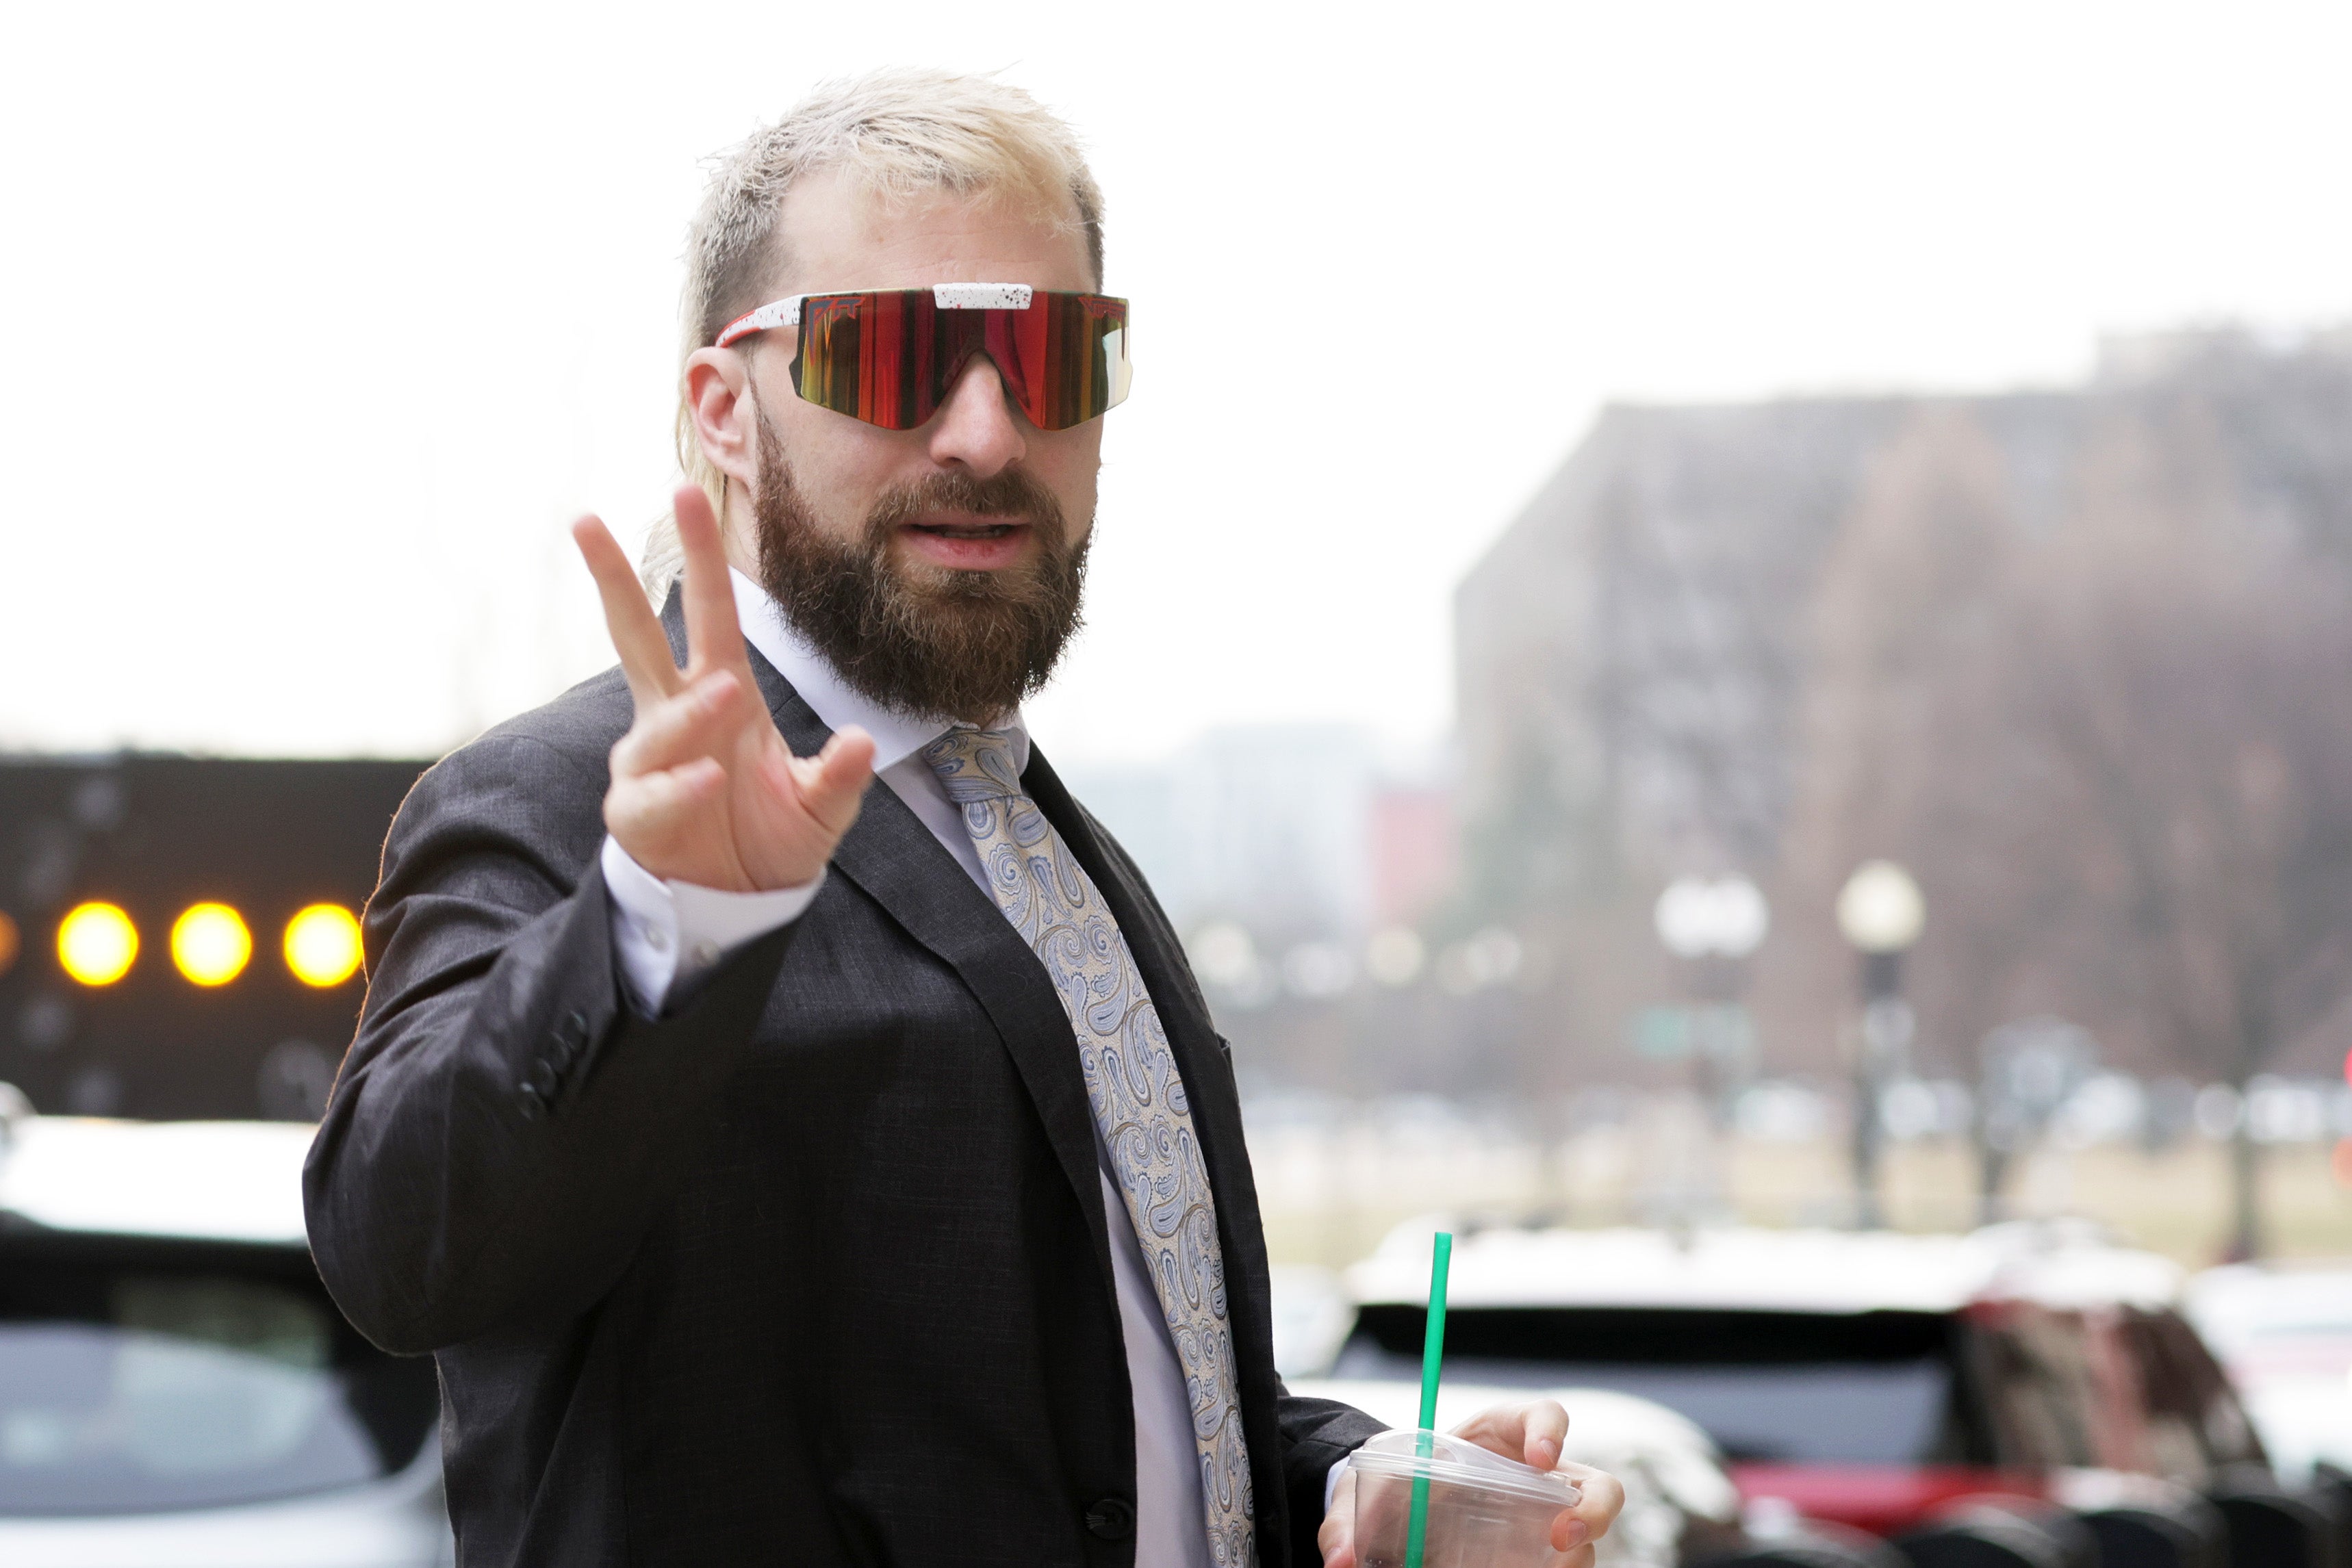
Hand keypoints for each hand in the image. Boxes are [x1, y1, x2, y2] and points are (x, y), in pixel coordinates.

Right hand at [573, 484, 874, 890]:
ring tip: (725, 694)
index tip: (684, 495)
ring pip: (657, 723)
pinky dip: (682, 784)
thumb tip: (860, 739)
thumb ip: (840, 775)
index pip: (708, 612)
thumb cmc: (770, 835)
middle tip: (586, 522)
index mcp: (721, 692)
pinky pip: (655, 792)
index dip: (700, 556)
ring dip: (691, 709)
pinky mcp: (637, 813)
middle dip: (613, 579)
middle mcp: (677, 716)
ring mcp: (650, 762)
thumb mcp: (822, 806)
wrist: (737, 902)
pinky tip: (710, 779)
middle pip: (637, 636)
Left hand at [1318, 1400, 1624, 1567]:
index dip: (1550, 1431)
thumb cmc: (1396, 1481)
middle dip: (1593, 1508)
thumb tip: (1339, 1560)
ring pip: (1590, 1536)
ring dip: (1579, 1556)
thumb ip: (1346, 1518)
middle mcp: (1539, 1478)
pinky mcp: (1540, 1555)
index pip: (1546, 1415)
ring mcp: (1547, 1521)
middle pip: (1599, 1484)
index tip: (1538, 1458)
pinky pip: (1563, 1567)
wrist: (1400, 1509)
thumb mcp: (1368, 1486)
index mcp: (1503, 1434)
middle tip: (1561, 1533)